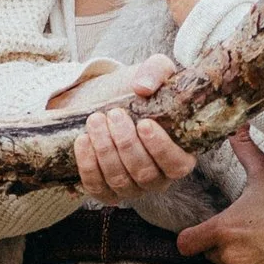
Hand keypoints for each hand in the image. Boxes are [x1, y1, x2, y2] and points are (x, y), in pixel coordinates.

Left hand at [71, 62, 193, 203]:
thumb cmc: (141, 93)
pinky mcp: (106, 192)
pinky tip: (83, 140)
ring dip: (105, 149)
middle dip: (126, 143)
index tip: (144, 123)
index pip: (177, 164)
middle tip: (114, 114)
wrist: (111, 104)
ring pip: (119, 179)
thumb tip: (142, 87)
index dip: (161, 148)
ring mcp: (132, 189)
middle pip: (144, 172)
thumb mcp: (154, 72)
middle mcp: (158, 179)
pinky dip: (88, 164)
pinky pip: (97, 187)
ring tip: (95, 121)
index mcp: (179, 156)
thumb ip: (156, 71)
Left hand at [175, 137, 263, 263]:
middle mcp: (229, 254)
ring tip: (244, 258)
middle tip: (238, 242)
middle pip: (205, 258)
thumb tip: (238, 126)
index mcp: (224, 227)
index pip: (185, 243)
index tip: (203, 236)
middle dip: (216, 251)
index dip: (192, 239)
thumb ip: (245, 152)